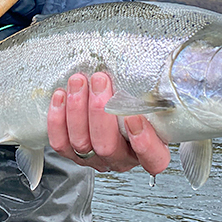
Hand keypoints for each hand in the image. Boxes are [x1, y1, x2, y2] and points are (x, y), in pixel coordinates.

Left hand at [47, 72, 170, 176]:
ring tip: (78, 81)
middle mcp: (121, 158)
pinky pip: (60, 142)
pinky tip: (61, 95)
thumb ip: (157, 89)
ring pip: (81, 143)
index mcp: (148, 151)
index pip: (152, 159)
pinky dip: (57, 119)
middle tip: (99, 80)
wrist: (109, 102)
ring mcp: (95, 158)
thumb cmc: (135, 99)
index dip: (143, 142)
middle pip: (107, 147)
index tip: (134, 116)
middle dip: (100, 111)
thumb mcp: (152, 97)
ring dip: (77, 109)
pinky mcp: (71, 153)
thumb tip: (164, 62)